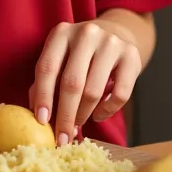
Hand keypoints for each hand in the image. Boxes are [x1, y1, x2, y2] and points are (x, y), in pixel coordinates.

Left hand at [29, 20, 141, 145]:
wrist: (114, 34)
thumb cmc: (78, 55)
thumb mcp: (59, 59)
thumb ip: (46, 83)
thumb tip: (40, 118)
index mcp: (61, 32)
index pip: (47, 67)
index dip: (43, 96)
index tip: (41, 122)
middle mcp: (86, 33)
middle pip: (71, 82)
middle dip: (65, 115)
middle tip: (62, 139)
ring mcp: (110, 42)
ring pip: (94, 90)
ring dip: (83, 115)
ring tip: (78, 123)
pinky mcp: (131, 55)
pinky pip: (120, 94)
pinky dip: (107, 111)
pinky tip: (98, 114)